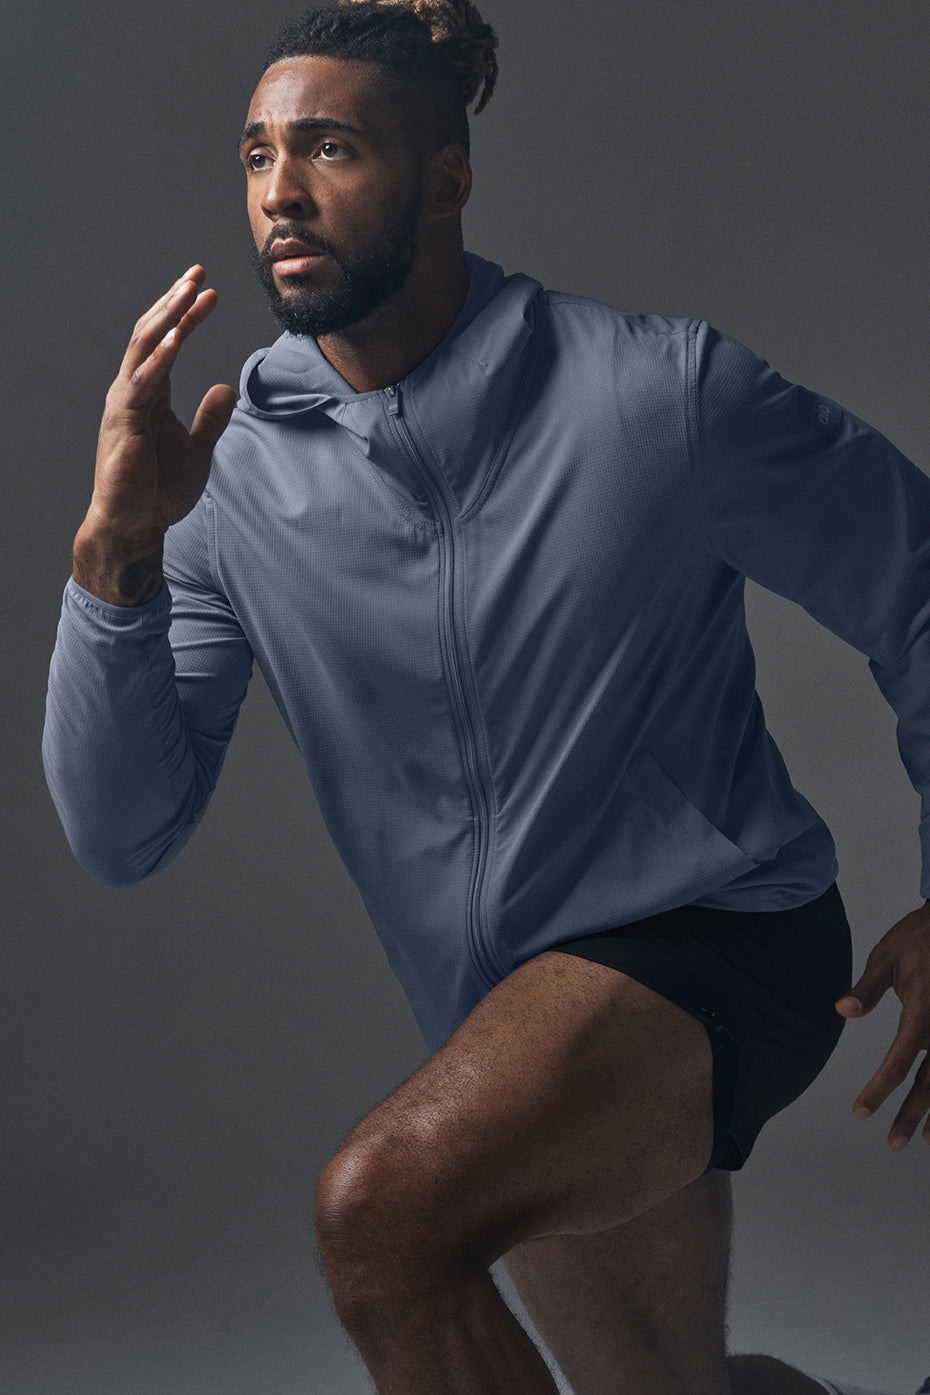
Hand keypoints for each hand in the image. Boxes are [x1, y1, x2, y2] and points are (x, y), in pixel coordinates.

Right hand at [73, 265, 236, 604]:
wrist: (136, 526)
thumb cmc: (161, 491)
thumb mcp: (199, 448)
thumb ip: (212, 418)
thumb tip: (228, 387)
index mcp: (150, 393)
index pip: (168, 340)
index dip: (186, 313)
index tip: (209, 288)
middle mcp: (134, 390)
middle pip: (152, 332)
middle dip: (175, 301)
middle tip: (198, 271)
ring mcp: (125, 403)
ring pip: (144, 347)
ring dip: (168, 317)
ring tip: (189, 290)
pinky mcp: (123, 421)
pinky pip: (142, 382)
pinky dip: (159, 358)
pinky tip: (176, 337)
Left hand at [835, 902, 929, 1149]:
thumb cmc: (919, 936)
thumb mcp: (886, 957)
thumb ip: (867, 989)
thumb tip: (842, 1010)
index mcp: (922, 1014)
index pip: (897, 1063)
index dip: (878, 1090)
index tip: (861, 1112)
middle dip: (911, 1116)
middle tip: (894, 1144)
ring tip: (926, 1140)